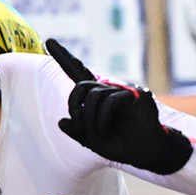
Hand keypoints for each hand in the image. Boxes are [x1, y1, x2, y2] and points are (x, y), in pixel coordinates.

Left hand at [46, 38, 190, 175]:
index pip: (78, 72)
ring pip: (94, 95)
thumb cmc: (122, 146)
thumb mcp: (94, 141)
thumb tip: (61, 121)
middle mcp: (109, 90)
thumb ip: (78, 132)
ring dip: (90, 119)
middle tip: (78, 124)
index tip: (48, 41)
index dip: (63, 57)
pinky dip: (103, 119)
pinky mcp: (137, 95)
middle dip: (74, 106)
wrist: (147, 153)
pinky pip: (111, 101)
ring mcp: (124, 90)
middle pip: (81, 85)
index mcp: (98, 98)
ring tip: (97, 134)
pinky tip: (105, 130)